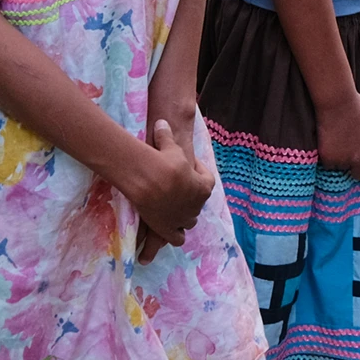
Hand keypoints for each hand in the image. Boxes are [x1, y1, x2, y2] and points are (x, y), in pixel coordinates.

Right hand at [135, 89, 199, 263]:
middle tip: (176, 188)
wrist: (153, 180)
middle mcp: (198, 205)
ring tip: (171, 210)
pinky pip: (176, 237)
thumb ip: (167, 136)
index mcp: (204, 185)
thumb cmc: (166, 160)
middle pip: (196, 202)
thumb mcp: (170, 144)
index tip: (187, 165)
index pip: (206, 179)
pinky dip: (173, 235)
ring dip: (182, 216)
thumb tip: (162, 122)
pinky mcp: (170, 230)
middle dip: (188, 196)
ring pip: (189, 221)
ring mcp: (185, 219)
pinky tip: (166, 233)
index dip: (196, 172)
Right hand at [315, 90, 359, 181]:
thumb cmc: (357, 103)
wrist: (336, 101)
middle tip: (351, 156)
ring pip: (343, 169)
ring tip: (338, 148)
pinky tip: (329, 147)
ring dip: (341, 162)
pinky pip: (329, 166)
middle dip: (356, 167)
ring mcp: (344, 159)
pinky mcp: (328, 158)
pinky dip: (329, 159)